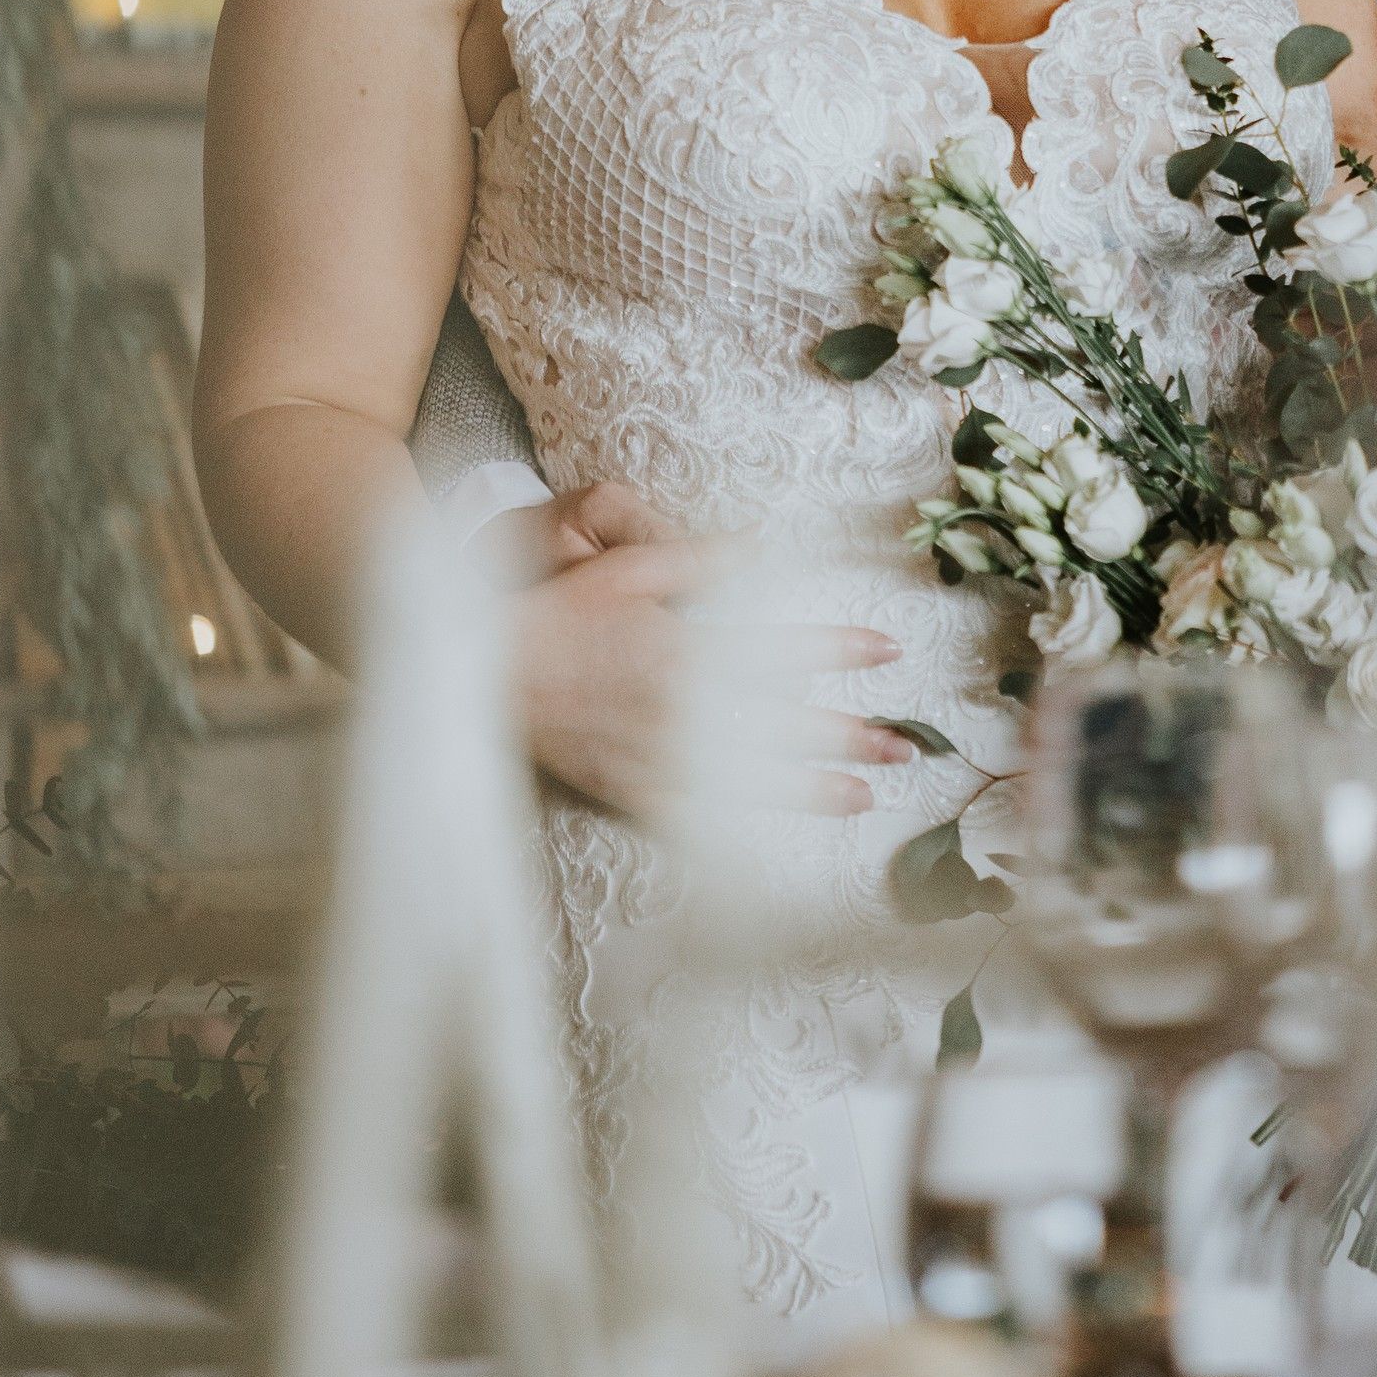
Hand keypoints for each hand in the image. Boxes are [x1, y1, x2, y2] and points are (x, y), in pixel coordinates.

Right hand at [501, 480, 907, 820]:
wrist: (474, 671)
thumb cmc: (554, 610)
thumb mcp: (627, 567)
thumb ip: (701, 560)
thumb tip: (762, 543)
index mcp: (683, 648)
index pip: (781, 647)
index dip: (839, 648)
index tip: (887, 649)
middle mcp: (676, 710)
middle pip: (780, 724)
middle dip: (846, 735)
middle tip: (903, 746)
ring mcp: (653, 758)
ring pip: (748, 781)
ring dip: (810, 788)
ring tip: (863, 798)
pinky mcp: (626, 790)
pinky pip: (693, 817)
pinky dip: (738, 828)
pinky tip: (773, 834)